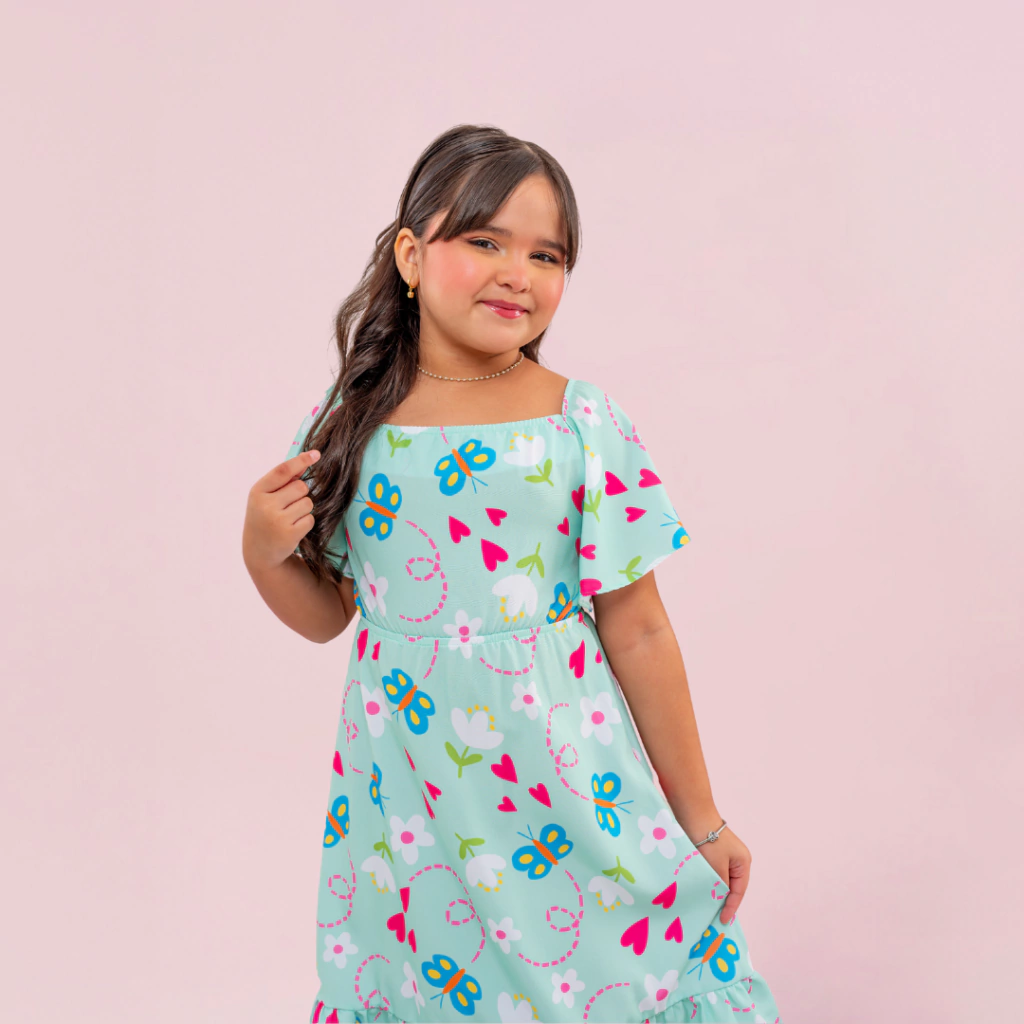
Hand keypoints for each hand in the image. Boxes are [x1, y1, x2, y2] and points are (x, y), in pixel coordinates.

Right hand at [242, 450, 320, 572]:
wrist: (259, 551)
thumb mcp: (265, 497)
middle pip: (301, 487)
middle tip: (287, 506)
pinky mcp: (290, 534)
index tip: (316, 454)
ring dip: (304, 509)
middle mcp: (266, 504)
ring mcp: (277, 520)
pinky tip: (293, 529)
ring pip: (308, 503)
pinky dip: (305, 523)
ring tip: (289, 518)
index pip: (283, 471)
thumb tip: (306, 459)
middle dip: (300, 494)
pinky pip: (310, 519)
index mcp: (257, 491)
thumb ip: (283, 480)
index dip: (301, 461)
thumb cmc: (264, 518)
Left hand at [694, 825, 750, 926]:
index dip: (731, 907)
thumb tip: (720, 900)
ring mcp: (725, 855)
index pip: (739, 892)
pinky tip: (700, 889)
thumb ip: (721, 886)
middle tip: (713, 918)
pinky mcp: (713, 851)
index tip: (722, 920)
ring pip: (721, 880)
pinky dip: (708, 881)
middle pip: (731, 886)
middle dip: (723, 901)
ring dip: (714, 891)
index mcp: (743, 863)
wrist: (693, 814)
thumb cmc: (708, 841)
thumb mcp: (717, 867)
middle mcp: (737, 859)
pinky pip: (713, 872)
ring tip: (706, 907)